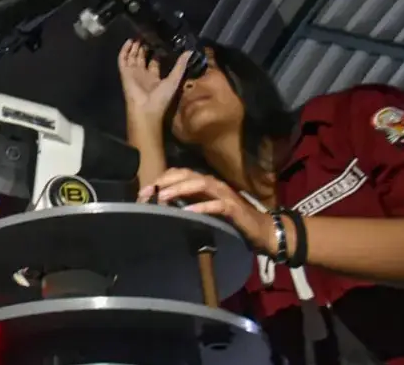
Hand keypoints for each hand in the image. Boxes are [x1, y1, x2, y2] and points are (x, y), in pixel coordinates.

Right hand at [117, 40, 191, 123]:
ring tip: (139, 35)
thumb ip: (180, 65)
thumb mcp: (174, 79)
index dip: (157, 53)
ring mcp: (133, 73)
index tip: (160, 42)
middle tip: (148, 35)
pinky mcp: (125, 73)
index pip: (155, 62)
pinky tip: (129, 41)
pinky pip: (123, 59)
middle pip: (142, 58)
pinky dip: (125, 50)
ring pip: (132, 57)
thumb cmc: (161, 97)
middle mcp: (143, 74)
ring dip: (135, 47)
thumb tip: (190, 51)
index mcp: (154, 78)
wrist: (146, 109)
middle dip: (144, 47)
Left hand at [138, 168, 275, 252]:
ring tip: (163, 197)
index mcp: (204, 183)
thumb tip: (161, 206)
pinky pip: (216, 205)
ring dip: (180, 189)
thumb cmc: (229, 220)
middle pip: (187, 174)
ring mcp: (224, 194)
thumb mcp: (204, 209)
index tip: (143, 192)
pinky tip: (188, 212)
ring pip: (200, 184)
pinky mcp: (233, 208)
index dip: (160, 179)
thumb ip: (187, 204)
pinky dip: (201, 206)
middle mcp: (213, 184)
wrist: (260, 230)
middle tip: (148, 193)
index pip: (179, 173)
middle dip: (165, 181)